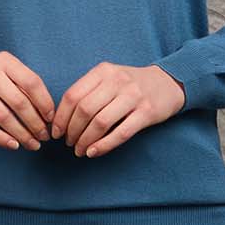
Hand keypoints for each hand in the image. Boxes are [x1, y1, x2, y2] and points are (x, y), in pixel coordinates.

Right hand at [0, 51, 53, 149]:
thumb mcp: (4, 69)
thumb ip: (23, 84)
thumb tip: (47, 113)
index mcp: (4, 60)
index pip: (31, 83)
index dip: (45, 103)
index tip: (51, 119)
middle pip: (19, 103)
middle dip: (35, 124)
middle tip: (44, 136)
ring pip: (3, 117)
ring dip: (21, 134)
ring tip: (32, 144)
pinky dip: (1, 138)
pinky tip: (13, 144)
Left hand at [50, 63, 186, 156]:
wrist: (168, 83)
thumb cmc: (131, 85)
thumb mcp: (109, 78)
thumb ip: (88, 91)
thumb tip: (62, 118)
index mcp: (103, 71)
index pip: (73, 95)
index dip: (61, 117)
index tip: (56, 132)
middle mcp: (117, 81)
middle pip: (84, 110)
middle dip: (72, 131)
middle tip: (69, 143)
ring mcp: (133, 97)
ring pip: (100, 122)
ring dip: (85, 140)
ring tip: (80, 150)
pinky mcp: (146, 113)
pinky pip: (121, 133)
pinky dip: (103, 145)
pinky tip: (93, 152)